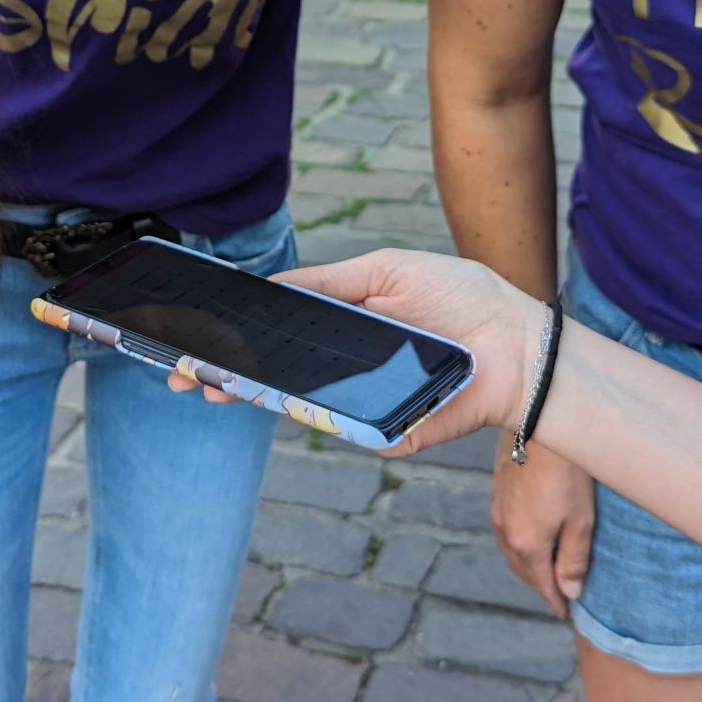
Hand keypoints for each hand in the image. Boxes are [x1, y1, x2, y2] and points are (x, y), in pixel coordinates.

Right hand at [168, 248, 543, 458]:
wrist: (519, 344)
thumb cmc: (461, 298)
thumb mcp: (385, 270)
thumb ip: (327, 281)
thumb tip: (271, 288)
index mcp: (343, 327)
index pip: (276, 335)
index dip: (235, 337)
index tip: (192, 334)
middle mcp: (345, 370)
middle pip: (272, 376)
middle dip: (222, 373)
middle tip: (182, 373)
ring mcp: (360, 404)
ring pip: (292, 402)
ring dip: (246, 393)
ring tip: (208, 382)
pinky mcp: (381, 431)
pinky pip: (334, 423)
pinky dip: (299, 411)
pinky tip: (264, 395)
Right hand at [490, 437, 595, 618]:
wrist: (536, 424)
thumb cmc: (566, 472)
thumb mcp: (580, 520)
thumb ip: (574, 559)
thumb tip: (570, 591)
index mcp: (526, 543)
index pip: (542, 584)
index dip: (555, 601)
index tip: (565, 614)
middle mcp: (505, 531)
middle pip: (522, 570)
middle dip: (540, 584)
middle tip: (558, 594)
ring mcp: (497, 511)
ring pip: (511, 551)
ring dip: (527, 565)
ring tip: (546, 568)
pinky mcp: (496, 493)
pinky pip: (505, 532)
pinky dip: (518, 544)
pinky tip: (530, 537)